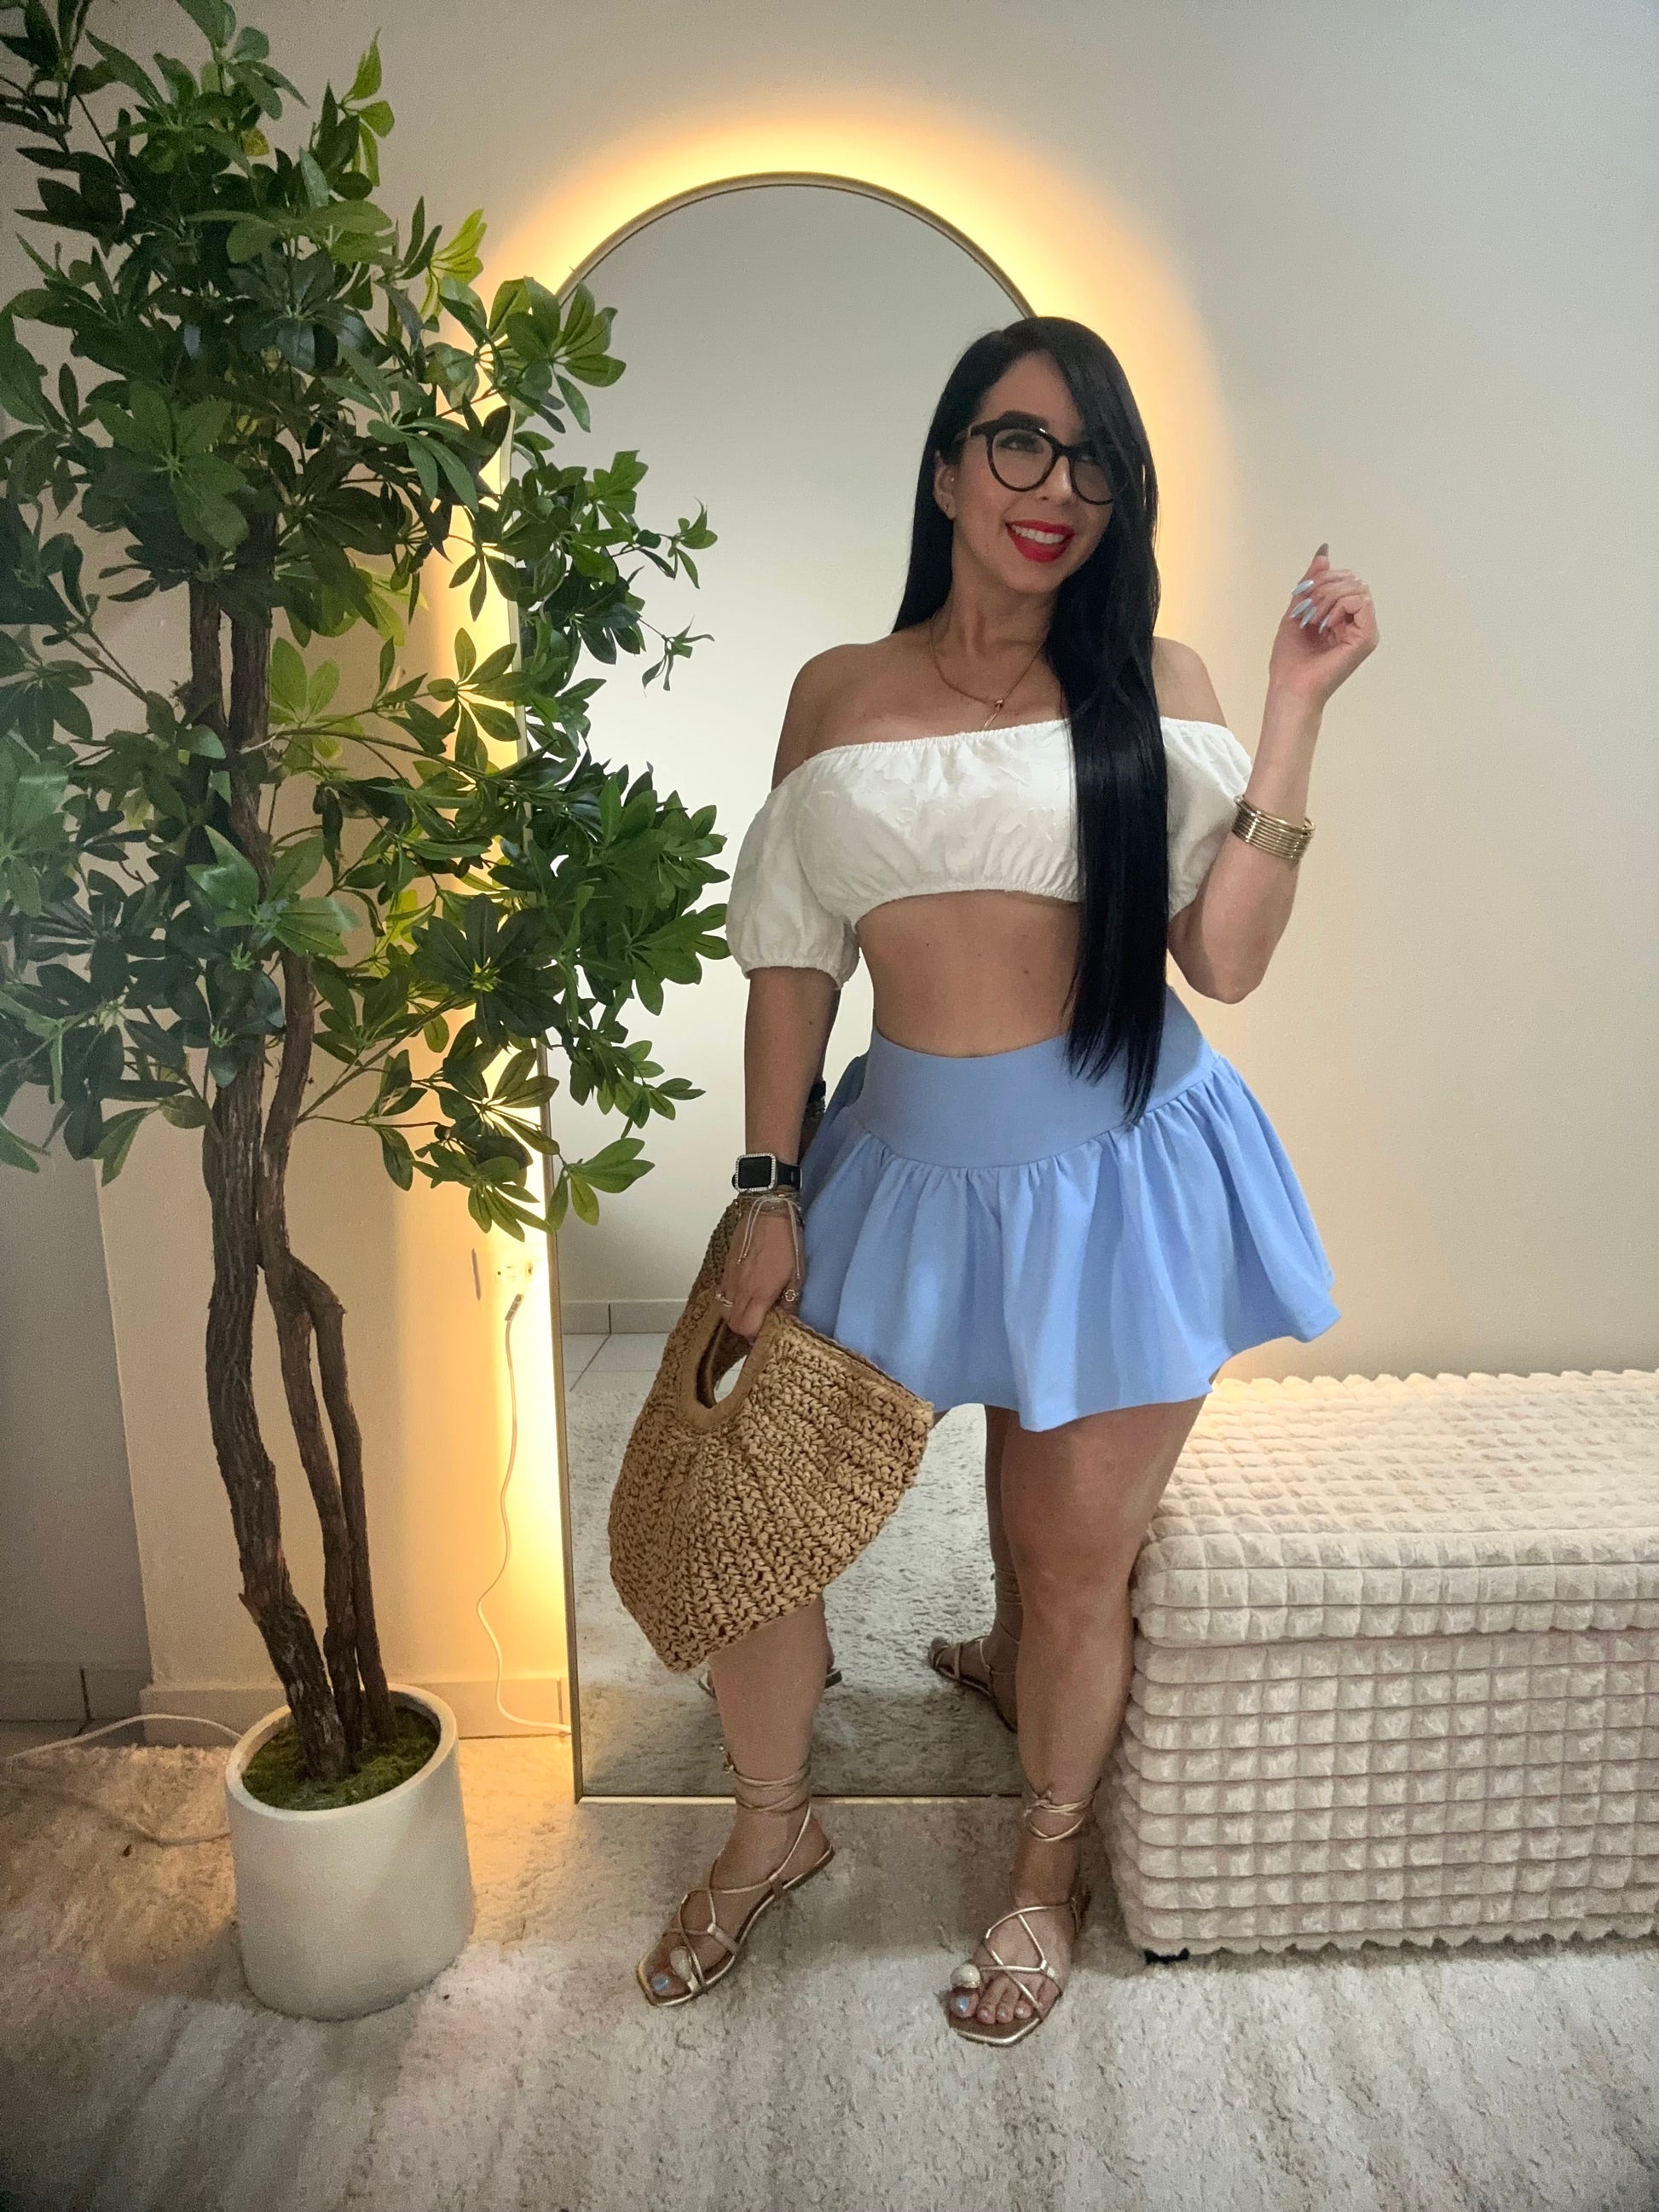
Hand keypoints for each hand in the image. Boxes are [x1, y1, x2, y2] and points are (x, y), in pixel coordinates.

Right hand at [716, 1198, 804, 1339]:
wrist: (767, 1212)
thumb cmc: (787, 1242)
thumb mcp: (797, 1275)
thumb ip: (790, 1302)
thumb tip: (787, 1321)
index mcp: (759, 1292)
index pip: (747, 1328)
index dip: (757, 1336)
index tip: (769, 1332)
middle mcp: (740, 1289)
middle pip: (734, 1323)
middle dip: (746, 1329)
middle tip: (762, 1322)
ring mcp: (730, 1279)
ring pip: (725, 1310)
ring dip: (738, 1316)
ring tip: (754, 1309)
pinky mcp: (726, 1269)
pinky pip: (723, 1294)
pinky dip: (732, 1301)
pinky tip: (746, 1294)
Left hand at [1268, 544, 1378, 707]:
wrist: (1290, 686)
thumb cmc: (1291, 659)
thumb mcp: (1297, 610)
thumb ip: (1311, 582)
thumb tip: (1324, 553)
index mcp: (1344, 616)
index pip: (1343, 578)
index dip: (1320, 580)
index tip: (1300, 601)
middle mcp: (1358, 621)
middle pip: (1352, 579)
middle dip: (1323, 587)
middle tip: (1307, 612)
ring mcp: (1365, 630)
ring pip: (1357, 587)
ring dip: (1328, 597)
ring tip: (1313, 620)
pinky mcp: (1367, 637)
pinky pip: (1360, 601)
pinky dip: (1338, 606)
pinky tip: (1325, 624)